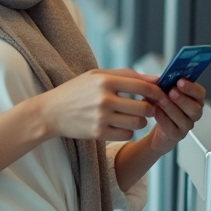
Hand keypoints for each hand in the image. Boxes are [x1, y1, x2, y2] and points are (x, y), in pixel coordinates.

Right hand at [39, 68, 164, 141]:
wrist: (51, 112)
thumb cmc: (77, 90)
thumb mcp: (97, 75)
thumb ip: (126, 75)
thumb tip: (156, 79)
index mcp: (105, 80)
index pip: (143, 87)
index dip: (157, 92)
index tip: (160, 95)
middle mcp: (104, 99)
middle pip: (144, 108)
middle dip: (150, 108)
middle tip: (146, 107)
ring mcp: (101, 118)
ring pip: (138, 123)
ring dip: (140, 121)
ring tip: (131, 116)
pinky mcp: (98, 133)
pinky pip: (127, 135)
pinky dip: (128, 131)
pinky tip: (119, 125)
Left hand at [148, 77, 206, 153]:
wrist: (157, 126)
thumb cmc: (163, 105)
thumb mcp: (163, 91)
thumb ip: (165, 84)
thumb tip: (162, 77)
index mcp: (194, 100)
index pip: (200, 93)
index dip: (192, 88)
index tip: (180, 81)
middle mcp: (193, 113)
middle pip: (195, 108)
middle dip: (182, 99)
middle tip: (172, 92)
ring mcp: (186, 125)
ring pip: (183, 119)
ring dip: (171, 108)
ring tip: (161, 100)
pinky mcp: (176, 135)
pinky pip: (172, 128)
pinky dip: (163, 119)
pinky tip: (156, 111)